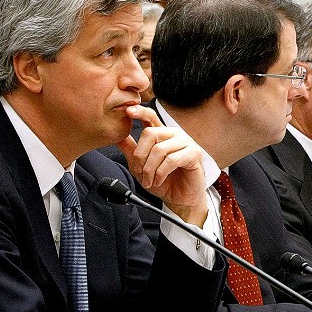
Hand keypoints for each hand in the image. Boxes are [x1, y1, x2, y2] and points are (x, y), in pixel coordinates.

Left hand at [118, 105, 207, 224]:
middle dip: (139, 156)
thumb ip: (131, 151)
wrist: (180, 200)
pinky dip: (160, 173)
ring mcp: (186, 143)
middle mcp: (174, 135)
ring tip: (149, 180)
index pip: (150, 116)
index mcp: (162, 134)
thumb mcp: (141, 168)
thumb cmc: (164, 183)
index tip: (127, 111)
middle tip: (138, 171)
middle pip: (150, 134)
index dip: (139, 111)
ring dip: (149, 169)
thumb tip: (117, 136)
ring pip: (159, 149)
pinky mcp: (194, 154)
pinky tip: (158, 181)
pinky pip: (171, 160)